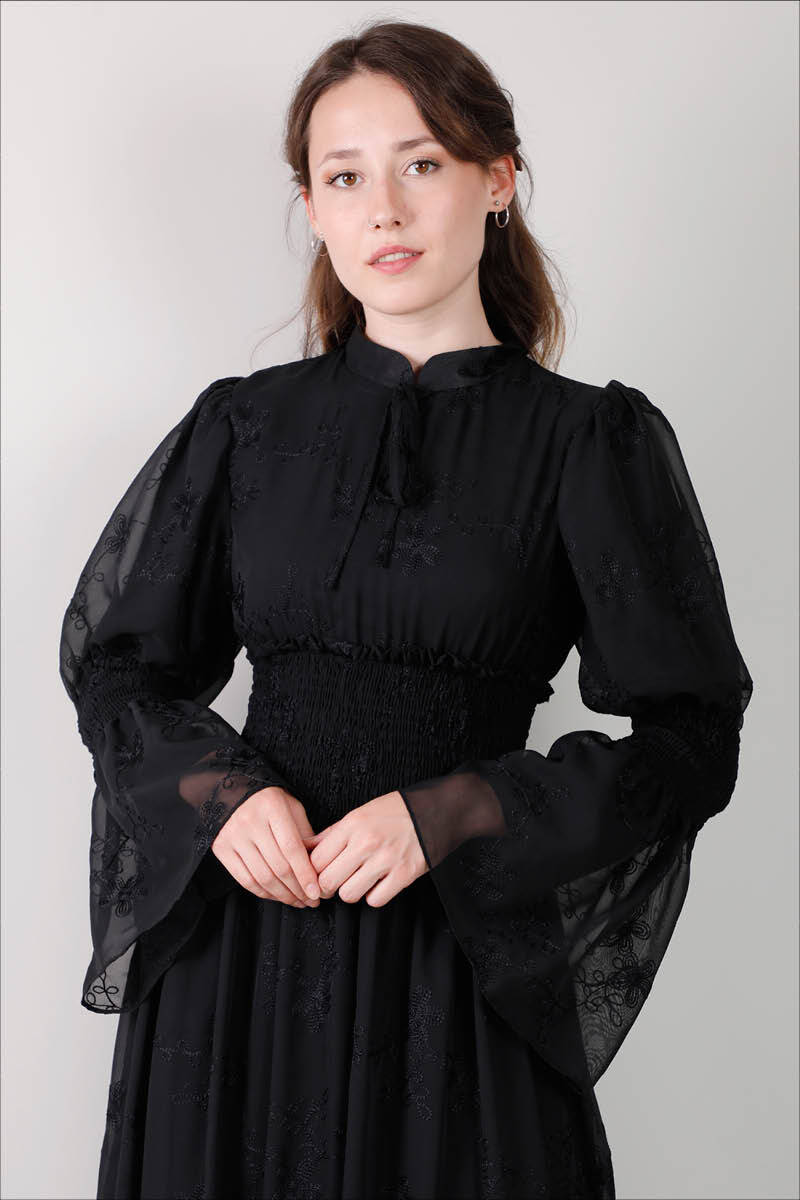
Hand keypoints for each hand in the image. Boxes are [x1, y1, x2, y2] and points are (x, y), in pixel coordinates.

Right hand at [210, 785, 320, 906]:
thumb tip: (317, 867)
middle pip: (278, 866)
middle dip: (297, 890)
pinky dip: (263, 893)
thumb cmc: (269, 802)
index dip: (305, 874)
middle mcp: (250, 821)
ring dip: (282, 895)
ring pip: (262, 877)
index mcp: (272, 807)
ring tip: (297, 901)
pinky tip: (277, 896)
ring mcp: (233, 836)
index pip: (292, 848)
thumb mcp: (291, 808)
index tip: (316, 892)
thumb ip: (304, 834)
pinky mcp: (222, 849)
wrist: (232, 792)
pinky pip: (245, 879)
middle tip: (311, 901)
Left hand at [302, 790, 427, 907]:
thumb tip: (304, 847)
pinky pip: (374, 900)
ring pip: (348, 894)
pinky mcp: (404, 874)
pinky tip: (378, 882)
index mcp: (352, 824)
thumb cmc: (394, 812)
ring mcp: (386, 860)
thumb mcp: (359, 813)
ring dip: (351, 890)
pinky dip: (374, 895)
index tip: (320, 872)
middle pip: (328, 881)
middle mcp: (366, 842)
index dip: (313, 871)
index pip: (315, 860)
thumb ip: (331, 833)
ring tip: (359, 879)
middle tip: (337, 880)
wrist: (435, 811)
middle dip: (329, 885)